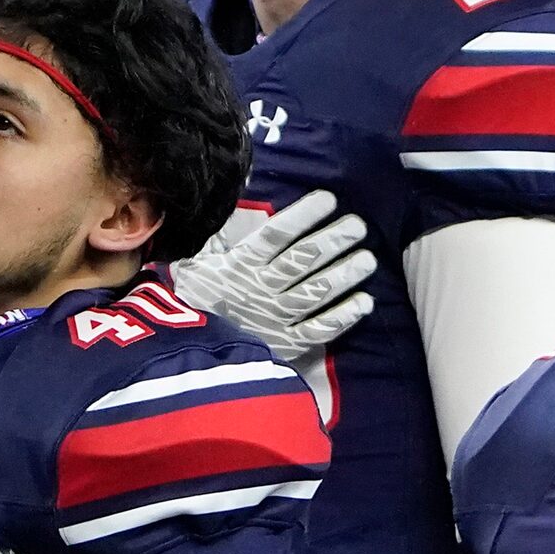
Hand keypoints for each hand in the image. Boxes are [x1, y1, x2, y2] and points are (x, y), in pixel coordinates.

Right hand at [167, 189, 377, 362]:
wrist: (186, 355)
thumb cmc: (194, 300)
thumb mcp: (196, 264)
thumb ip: (217, 239)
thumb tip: (228, 204)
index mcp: (240, 264)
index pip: (276, 235)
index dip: (303, 216)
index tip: (329, 198)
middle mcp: (261, 287)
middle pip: (302, 260)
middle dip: (332, 240)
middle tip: (358, 226)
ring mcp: (276, 316)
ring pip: (315, 292)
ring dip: (344, 275)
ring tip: (368, 259)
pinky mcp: (286, 344)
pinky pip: (318, 329)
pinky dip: (343, 317)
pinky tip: (365, 302)